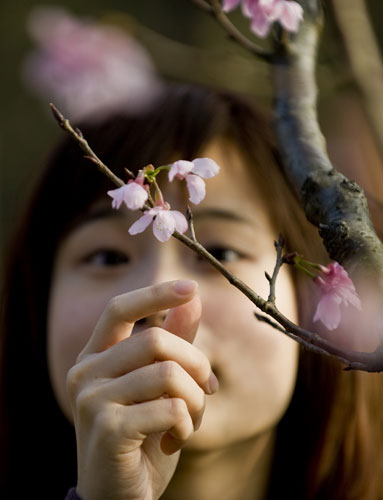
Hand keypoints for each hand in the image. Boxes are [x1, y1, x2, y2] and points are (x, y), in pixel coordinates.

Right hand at [67, 280, 217, 499]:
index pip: (119, 308)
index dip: (155, 293)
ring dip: (195, 400)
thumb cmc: (143, 436)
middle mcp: (86, 373)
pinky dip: (187, 424)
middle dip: (196, 364)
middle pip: (156, 340)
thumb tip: (192, 297)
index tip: (190, 286)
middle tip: (206, 390)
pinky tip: (175, 440)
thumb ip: (174, 341)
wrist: (121, 497)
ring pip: (169, 374)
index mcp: (95, 357)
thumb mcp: (161, 385)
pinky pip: (170, 408)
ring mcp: (92, 400)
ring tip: (189, 421)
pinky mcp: (108, 428)